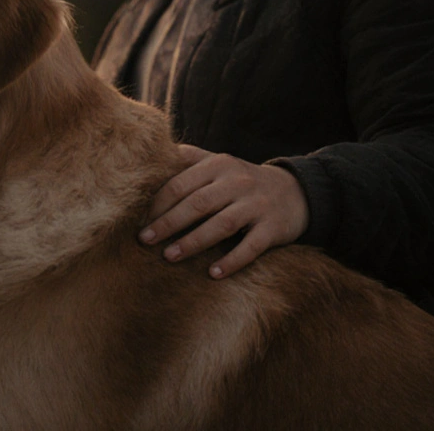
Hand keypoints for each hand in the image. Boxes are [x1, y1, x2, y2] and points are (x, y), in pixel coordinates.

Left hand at [139, 145, 308, 278]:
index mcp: (218, 165)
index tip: (138, 221)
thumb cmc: (242, 181)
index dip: (158, 204)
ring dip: (193, 242)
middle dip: (168, 223)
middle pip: (197, 203)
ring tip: (169, 257)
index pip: (181, 184)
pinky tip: (213, 274)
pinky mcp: (273, 227)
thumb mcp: (218, 164)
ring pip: (221, 224)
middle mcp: (237, 182)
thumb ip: (188, 160)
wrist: (295, 192)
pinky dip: (232, 261)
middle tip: (145, 240)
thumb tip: (148, 159)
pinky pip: (251, 246)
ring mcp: (257, 204)